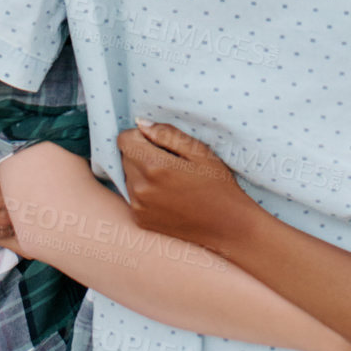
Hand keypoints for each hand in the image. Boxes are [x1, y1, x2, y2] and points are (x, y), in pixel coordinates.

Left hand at [118, 121, 256, 254]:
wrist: (227, 226)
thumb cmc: (217, 185)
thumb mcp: (199, 151)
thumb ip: (167, 134)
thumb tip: (140, 124)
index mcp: (154, 167)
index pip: (124, 139)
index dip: (141, 136)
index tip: (160, 143)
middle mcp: (140, 188)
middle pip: (125, 157)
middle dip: (142, 153)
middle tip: (171, 162)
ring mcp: (138, 207)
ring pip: (128, 175)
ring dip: (142, 172)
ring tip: (170, 180)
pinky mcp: (140, 220)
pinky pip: (132, 195)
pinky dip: (144, 191)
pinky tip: (167, 196)